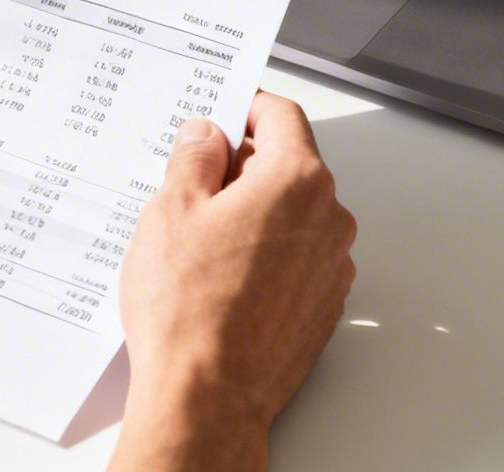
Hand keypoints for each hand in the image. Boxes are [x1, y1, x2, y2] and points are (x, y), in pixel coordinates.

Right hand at [111, 92, 356, 471]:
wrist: (208, 396)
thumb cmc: (190, 311)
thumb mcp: (171, 210)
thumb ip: (194, 158)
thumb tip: (207, 136)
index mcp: (296, 180)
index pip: (281, 116)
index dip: (246, 108)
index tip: (222, 115)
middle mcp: (328, 219)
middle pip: (290, 164)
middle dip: (245, 166)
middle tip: (193, 183)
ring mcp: (331, 266)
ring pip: (294, 214)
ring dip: (256, 213)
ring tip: (201, 243)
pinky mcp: (323, 305)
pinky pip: (297, 259)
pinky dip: (267, 255)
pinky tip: (222, 277)